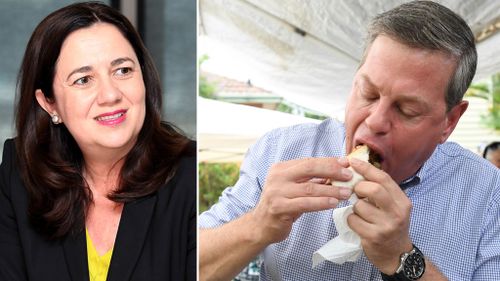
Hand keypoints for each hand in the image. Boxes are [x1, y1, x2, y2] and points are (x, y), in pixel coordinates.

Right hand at [251, 157, 353, 244]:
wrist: (260, 225)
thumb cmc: (282, 205)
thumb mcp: (294, 189)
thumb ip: (311, 180)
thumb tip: (337, 172)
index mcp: (281, 168)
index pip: (309, 161)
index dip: (329, 161)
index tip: (346, 163)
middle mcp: (277, 177)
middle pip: (309, 168)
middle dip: (332, 170)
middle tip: (349, 175)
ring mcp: (276, 192)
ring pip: (309, 188)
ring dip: (331, 189)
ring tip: (347, 192)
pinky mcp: (279, 208)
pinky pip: (305, 204)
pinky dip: (321, 202)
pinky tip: (334, 203)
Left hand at [346, 158, 412, 273]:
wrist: (396, 254)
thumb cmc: (390, 225)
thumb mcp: (393, 206)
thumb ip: (381, 190)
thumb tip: (358, 169)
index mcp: (402, 201)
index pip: (383, 178)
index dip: (366, 168)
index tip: (352, 162)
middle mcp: (397, 213)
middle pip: (373, 190)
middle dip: (359, 187)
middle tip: (356, 192)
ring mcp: (386, 226)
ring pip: (359, 206)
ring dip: (354, 207)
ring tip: (361, 213)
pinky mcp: (373, 237)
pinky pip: (352, 220)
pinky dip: (351, 219)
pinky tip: (358, 224)